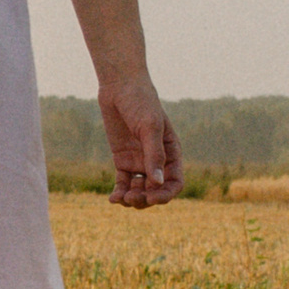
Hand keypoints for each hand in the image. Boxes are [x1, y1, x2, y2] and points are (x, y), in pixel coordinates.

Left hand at [98, 70, 180, 208]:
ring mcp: (139, 161)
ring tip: (121, 199)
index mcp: (172, 153)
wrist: (120, 89)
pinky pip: (123, 183)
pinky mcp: (123, 161)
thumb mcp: (150, 127)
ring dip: (132, 198)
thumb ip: (154, 154)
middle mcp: (157, 160)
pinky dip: (119, 192)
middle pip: (156, 189)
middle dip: (146, 198)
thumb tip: (158, 182)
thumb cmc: (141, 103)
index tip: (152, 199)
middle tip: (132, 198)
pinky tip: (113, 199)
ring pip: (139, 189)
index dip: (166, 194)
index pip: (175, 182)